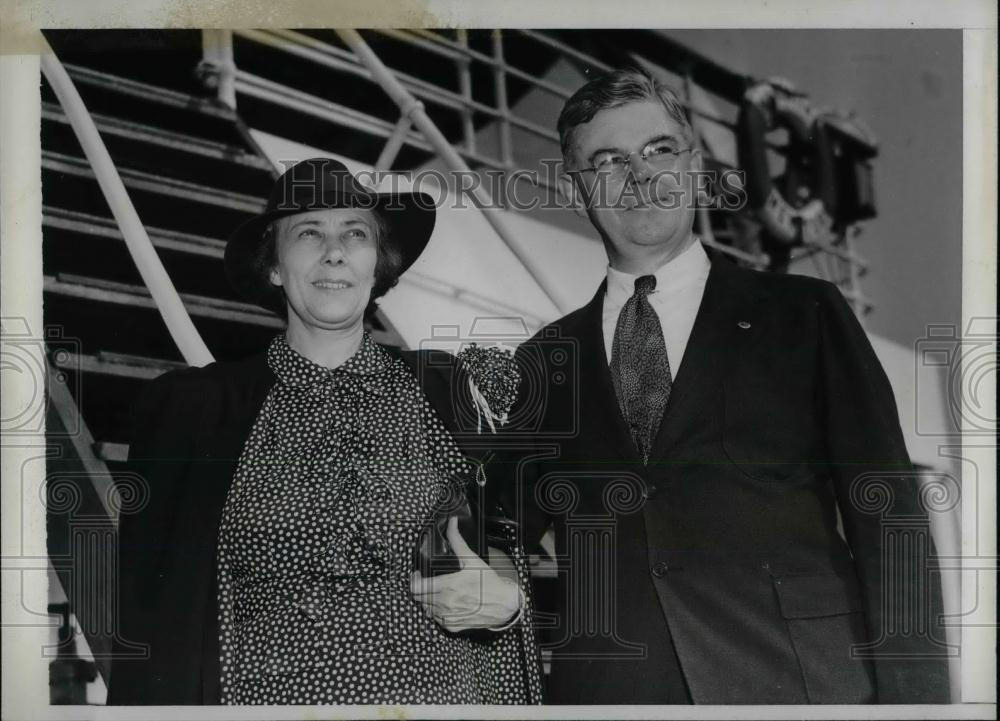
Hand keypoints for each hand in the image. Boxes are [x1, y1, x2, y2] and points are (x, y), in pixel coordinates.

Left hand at [410, 517, 520, 632]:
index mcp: (446, 586)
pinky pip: (437, 619)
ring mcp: (447, 616)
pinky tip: (447, 604)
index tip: (419, 575)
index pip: (415, 587)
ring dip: (429, 600)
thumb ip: (457, 541)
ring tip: (439, 592)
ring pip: (426, 609)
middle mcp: (444, 603)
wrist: (504, 604)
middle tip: (429, 582)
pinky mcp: (452, 626)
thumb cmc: (489, 582)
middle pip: (418, 598)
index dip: (414, 580)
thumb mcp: (472, 559)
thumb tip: (452, 523)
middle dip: (421, 588)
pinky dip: (438, 612)